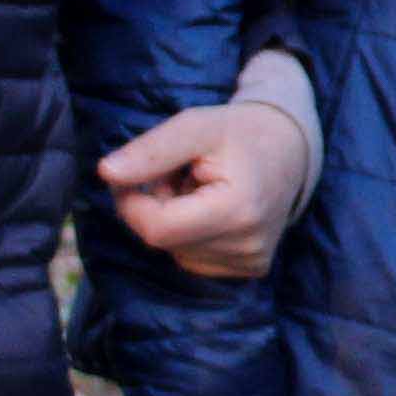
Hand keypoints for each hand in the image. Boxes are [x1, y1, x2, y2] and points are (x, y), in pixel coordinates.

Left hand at [101, 97, 317, 281]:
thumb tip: (106, 174)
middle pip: (164, 241)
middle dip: (157, 207)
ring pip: (176, 251)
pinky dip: (191, 235)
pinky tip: (211, 210)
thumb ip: (150, 152)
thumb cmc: (238, 133)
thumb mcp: (193, 126)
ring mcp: (251, 262)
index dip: (132, 203)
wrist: (289, 148)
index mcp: (238, 209)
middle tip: (180, 175)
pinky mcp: (250, 269)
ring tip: (200, 190)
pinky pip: (194, 259)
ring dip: (174, 221)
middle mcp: (248, 246)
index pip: (157, 229)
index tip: (132, 174)